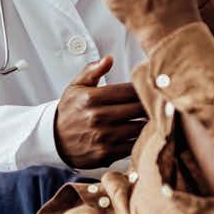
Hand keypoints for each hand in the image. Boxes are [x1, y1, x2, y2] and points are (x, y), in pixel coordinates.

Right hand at [54, 54, 146, 168]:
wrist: (53, 140)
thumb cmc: (69, 111)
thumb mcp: (75, 86)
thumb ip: (92, 71)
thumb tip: (109, 59)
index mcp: (91, 98)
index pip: (129, 90)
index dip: (144, 88)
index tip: (151, 88)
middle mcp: (97, 117)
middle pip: (138, 108)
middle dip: (151, 104)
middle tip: (160, 102)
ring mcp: (102, 138)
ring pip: (139, 128)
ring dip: (149, 123)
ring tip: (155, 117)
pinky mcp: (106, 154)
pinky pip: (133, 146)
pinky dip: (141, 141)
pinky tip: (144, 135)